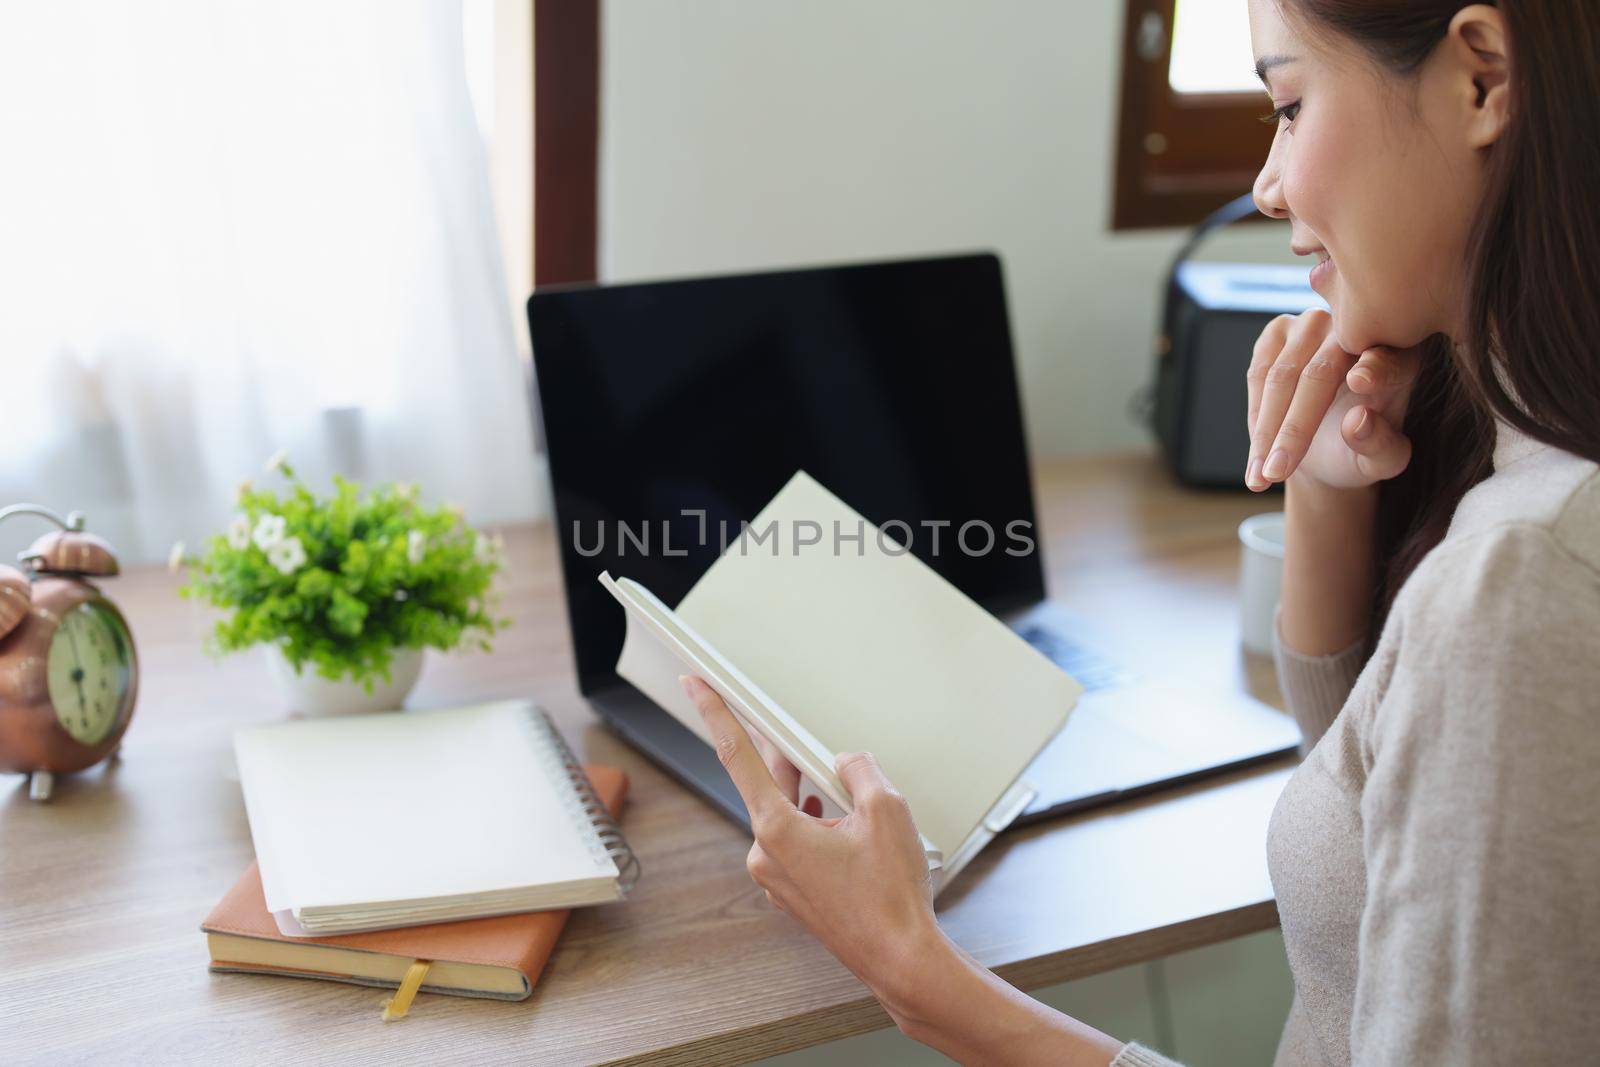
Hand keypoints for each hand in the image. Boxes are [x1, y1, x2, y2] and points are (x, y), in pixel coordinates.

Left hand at [680, 675, 939, 992]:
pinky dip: (813, 825)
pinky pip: (794, 843)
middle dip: (788, 759)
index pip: (739, 757)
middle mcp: (766, 855)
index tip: (695, 687)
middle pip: (769, 785)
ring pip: (784, 815)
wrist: (900, 959)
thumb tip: (846, 762)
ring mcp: (777, 878)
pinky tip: (838, 822)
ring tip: (839, 787)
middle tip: (797, 734)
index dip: (715, 715)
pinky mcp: (792, 893)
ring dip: (808, 796)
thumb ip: (860, 771)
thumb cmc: (891, 898)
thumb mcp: (886, 811)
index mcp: (776, 830)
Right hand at [1245, 308, 1419, 490]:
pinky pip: (1259, 373)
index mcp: (1400, 359)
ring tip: (1261, 475)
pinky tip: (1258, 452)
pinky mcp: (1279, 331)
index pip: (1388, 360)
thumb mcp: (1380, 462)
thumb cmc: (1360, 450)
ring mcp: (1315, 325)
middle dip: (1293, 429)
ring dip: (1265, 430)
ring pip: (1281, 376)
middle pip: (1319, 375)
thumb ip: (1380, 446)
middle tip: (1277, 473)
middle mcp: (1357, 332)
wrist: (1323, 444)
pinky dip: (1255, 414)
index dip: (1376, 368)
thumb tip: (1358, 420)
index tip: (1362, 381)